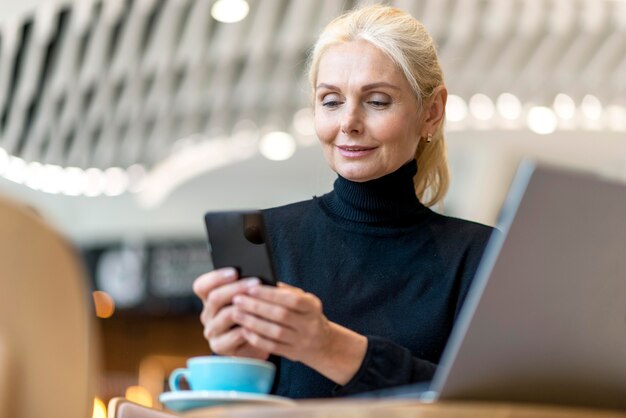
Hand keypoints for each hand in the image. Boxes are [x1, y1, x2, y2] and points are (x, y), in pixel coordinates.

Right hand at [192, 267, 269, 359]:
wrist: (261, 340)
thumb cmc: (256, 312)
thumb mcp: (250, 296)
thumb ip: (247, 286)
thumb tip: (256, 274)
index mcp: (209, 298)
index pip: (201, 286)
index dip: (216, 277)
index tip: (235, 271)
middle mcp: (207, 315)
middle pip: (215, 298)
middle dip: (237, 288)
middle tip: (257, 282)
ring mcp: (212, 332)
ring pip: (225, 315)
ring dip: (246, 306)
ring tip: (261, 301)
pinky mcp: (220, 347)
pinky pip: (235, 335)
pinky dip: (250, 326)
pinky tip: (261, 320)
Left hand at [231, 283, 367, 383]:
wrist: (323, 344)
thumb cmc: (307, 316)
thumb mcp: (305, 300)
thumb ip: (288, 292)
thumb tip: (266, 283)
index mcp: (313, 307)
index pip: (292, 299)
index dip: (271, 294)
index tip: (251, 288)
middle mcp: (309, 324)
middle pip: (281, 315)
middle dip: (257, 307)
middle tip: (238, 299)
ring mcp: (302, 341)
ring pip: (275, 332)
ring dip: (253, 322)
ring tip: (236, 313)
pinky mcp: (293, 354)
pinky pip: (272, 347)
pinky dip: (256, 338)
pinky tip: (244, 330)